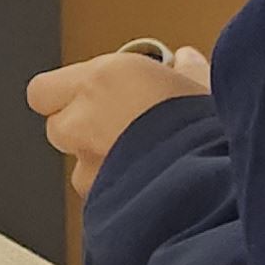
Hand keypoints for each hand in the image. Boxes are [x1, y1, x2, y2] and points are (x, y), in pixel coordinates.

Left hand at [24, 43, 211, 199]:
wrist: (220, 187)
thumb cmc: (215, 131)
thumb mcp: (207, 88)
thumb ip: (186, 73)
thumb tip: (186, 60)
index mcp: (103, 80)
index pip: (44, 89)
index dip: (64, 94)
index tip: (94, 95)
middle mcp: (84, 121)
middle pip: (59, 127)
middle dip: (84, 130)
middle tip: (125, 128)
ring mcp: (88, 166)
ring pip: (79, 167)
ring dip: (101, 165)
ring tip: (146, 164)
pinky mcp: (101, 203)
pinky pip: (100, 198)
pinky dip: (117, 196)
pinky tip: (150, 191)